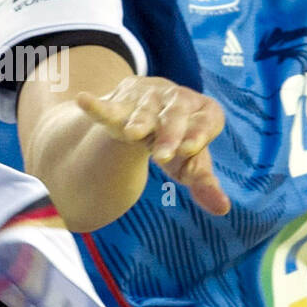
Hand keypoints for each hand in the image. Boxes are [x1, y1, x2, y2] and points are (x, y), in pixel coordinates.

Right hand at [77, 76, 229, 215]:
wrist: (147, 114)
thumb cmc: (176, 141)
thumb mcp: (190, 162)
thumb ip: (204, 182)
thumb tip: (222, 209)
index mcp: (202, 111)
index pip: (208, 117)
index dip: (199, 131)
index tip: (190, 148)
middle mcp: (175, 99)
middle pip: (175, 113)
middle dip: (169, 132)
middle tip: (163, 155)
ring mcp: (146, 98)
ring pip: (144, 110)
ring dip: (138, 121)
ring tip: (131, 134)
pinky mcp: (120, 102)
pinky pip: (108, 106)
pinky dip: (96, 106)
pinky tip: (84, 100)